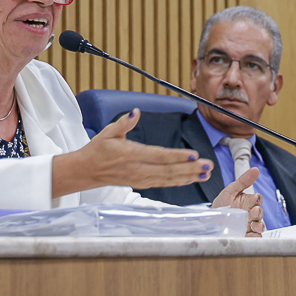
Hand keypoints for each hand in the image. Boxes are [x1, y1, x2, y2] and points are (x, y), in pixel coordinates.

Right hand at [52, 108, 212, 197]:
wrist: (87, 171)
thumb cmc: (98, 150)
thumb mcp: (108, 132)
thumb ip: (123, 123)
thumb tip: (135, 112)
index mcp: (131, 155)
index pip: (158, 156)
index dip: (177, 157)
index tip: (193, 155)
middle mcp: (138, 169)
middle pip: (168, 170)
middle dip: (190, 168)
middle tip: (208, 165)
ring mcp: (141, 179)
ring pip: (169, 179)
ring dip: (189, 176)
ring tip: (206, 173)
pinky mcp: (142, 184)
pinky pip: (164, 183)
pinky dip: (180, 181)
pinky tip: (192, 178)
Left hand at [212, 168, 264, 235]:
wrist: (210, 221)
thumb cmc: (222, 205)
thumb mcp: (230, 191)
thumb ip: (243, 181)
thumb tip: (255, 170)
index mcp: (248, 202)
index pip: (257, 199)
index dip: (257, 199)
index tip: (255, 198)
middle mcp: (250, 214)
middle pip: (259, 213)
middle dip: (258, 213)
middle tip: (254, 211)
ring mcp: (248, 225)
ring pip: (259, 225)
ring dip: (259, 226)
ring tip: (256, 226)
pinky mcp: (245, 235)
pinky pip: (252, 237)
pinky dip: (254, 237)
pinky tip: (252, 235)